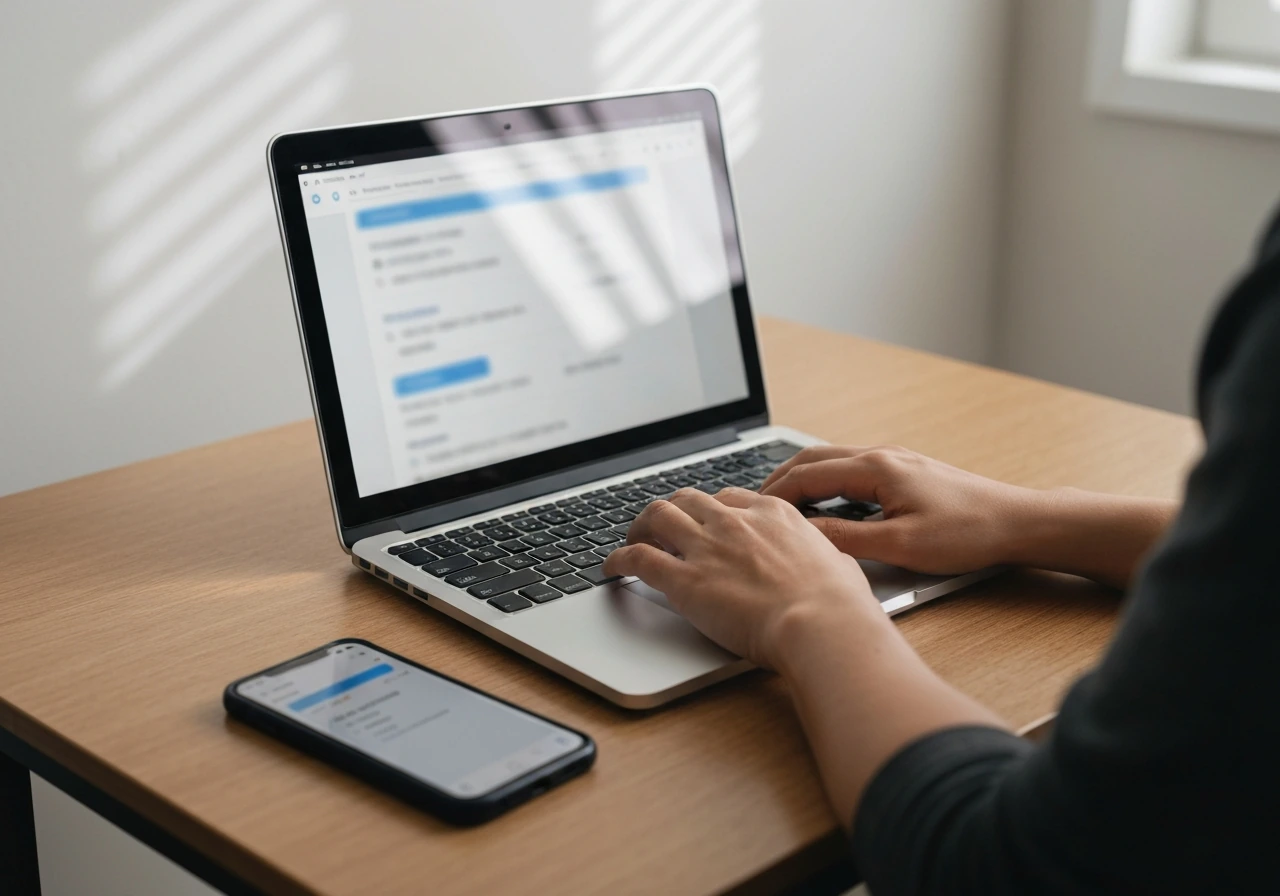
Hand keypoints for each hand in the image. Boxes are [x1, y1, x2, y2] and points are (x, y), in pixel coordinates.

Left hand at [602, 487, 887, 668]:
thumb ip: (823, 556)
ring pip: (657, 516)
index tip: (704, 520)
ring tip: (631, 538)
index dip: (711, 509)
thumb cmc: (838, 604)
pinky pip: (638, 558)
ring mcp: (706, 548)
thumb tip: (830, 564)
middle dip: (672, 510)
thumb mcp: (838, 563)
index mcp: (772, 514)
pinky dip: (619, 560)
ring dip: (639, 526)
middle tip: (662, 526)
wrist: (821, 625)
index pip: (729, 497)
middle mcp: (735, 522)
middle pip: (688, 499)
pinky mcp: (684, 580)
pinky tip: (611, 569)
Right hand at [760, 445, 1038, 574]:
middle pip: (813, 459)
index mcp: (876, 468)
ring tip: (778, 503)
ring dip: (801, 479)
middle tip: (751, 504)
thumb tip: (805, 536)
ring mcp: (895, 460)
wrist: (1016, 522)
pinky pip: (851, 469)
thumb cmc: (967, 534)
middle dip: (778, 480)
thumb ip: (847, 539)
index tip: (750, 511)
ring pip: (832, 461)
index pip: (807, 475)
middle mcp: (882, 455)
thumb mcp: (900, 546)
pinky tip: (822, 502)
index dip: (774, 494)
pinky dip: (825, 481)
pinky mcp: (905, 472)